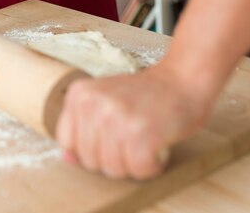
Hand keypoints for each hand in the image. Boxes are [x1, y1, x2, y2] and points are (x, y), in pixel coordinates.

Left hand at [55, 63, 211, 179]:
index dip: (89, 149)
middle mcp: (93, 103)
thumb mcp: (103, 102)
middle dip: (112, 159)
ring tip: (144, 142)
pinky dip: (151, 166)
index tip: (108, 139)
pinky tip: (156, 148)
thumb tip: (67, 159)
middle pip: (89, 160)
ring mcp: (116, 117)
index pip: (66, 142)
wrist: (183, 79)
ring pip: (113, 169)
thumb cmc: (144, 95)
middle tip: (131, 140)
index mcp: (79, 94)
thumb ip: (82, 128)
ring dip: (133, 164)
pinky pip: (138, 170)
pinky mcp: (142, 133)